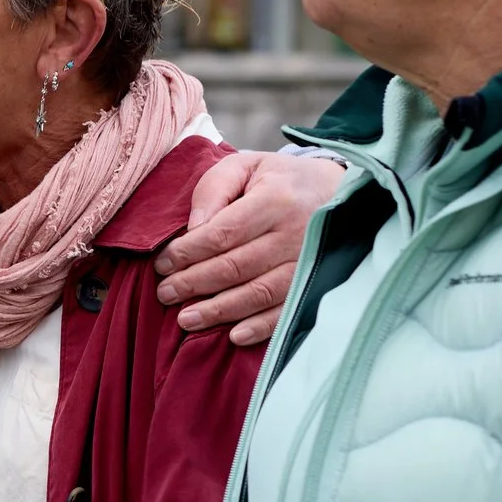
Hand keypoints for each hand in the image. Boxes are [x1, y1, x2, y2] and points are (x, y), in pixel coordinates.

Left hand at [154, 150, 344, 344]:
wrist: (339, 190)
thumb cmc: (279, 179)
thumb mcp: (245, 166)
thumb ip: (214, 189)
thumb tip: (193, 229)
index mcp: (274, 200)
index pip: (222, 233)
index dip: (188, 253)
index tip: (162, 264)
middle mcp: (295, 234)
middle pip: (236, 267)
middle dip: (194, 284)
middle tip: (165, 294)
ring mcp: (309, 263)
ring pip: (258, 293)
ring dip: (219, 311)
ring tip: (185, 319)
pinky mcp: (318, 283)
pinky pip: (287, 311)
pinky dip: (260, 327)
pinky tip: (234, 335)